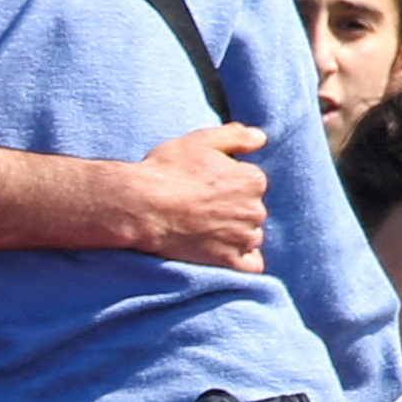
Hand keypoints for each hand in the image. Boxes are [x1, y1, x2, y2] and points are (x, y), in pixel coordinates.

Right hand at [107, 123, 271, 270]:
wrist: (140, 206)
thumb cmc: (166, 170)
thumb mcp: (200, 140)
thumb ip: (236, 136)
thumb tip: (261, 138)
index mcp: (253, 179)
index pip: (251, 183)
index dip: (229, 184)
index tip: (207, 187)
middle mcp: (255, 209)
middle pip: (252, 211)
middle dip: (233, 210)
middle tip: (202, 209)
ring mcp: (243, 238)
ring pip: (250, 236)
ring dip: (235, 235)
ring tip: (205, 230)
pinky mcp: (229, 261)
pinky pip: (252, 265)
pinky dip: (243, 260)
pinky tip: (223, 253)